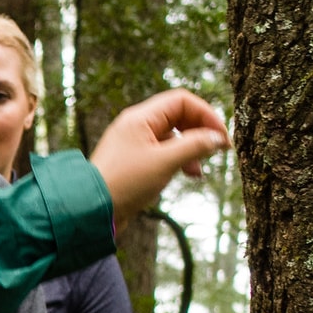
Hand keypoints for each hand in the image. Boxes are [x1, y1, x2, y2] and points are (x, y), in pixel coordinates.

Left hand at [88, 90, 230, 228]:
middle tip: (218, 149)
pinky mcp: (133, 161)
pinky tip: (187, 174)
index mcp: (139, 118)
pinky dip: (178, 160)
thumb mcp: (165, 162)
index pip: (181, 101)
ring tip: (198, 170)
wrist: (91, 211)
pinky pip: (162, 152)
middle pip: (178, 116)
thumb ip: (195, 146)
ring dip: (190, 148)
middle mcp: (135, 126)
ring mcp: (133, 143)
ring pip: (172, 136)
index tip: (221, 135)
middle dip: (200, 131)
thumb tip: (218, 137)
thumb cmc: (124, 184)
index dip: (205, 114)